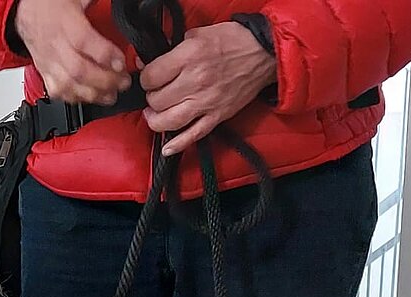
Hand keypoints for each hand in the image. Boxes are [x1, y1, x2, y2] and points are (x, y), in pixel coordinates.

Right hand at [12, 0, 130, 105]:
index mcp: (64, 22)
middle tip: (122, 82)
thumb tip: (116, 8)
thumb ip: (97, 5)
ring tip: (110, 96)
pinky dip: (75, 99)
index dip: (105, 55)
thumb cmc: (50, 4)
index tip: (121, 63)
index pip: (84, 42)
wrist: (24, 11)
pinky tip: (88, 98)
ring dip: (92, 95)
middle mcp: (55, 45)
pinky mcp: (44, 72)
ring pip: (69, 85)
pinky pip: (57, 92)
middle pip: (79, 70)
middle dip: (104, 81)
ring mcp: (49, 62)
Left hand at [140, 22, 276, 155]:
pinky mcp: (217, 116)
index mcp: (190, 57)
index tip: (149, 78)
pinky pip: (193, 135)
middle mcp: (196, 82)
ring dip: (156, 121)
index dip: (145, 78)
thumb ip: (172, 48)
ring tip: (155, 114)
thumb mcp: (198, 34)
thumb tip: (147, 62)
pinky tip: (167, 148)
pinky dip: (178, 144)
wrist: (265, 52)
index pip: (151, 77)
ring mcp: (206, 102)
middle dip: (151, 98)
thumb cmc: (233, 41)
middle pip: (157, 101)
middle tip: (156, 94)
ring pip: (168, 122)